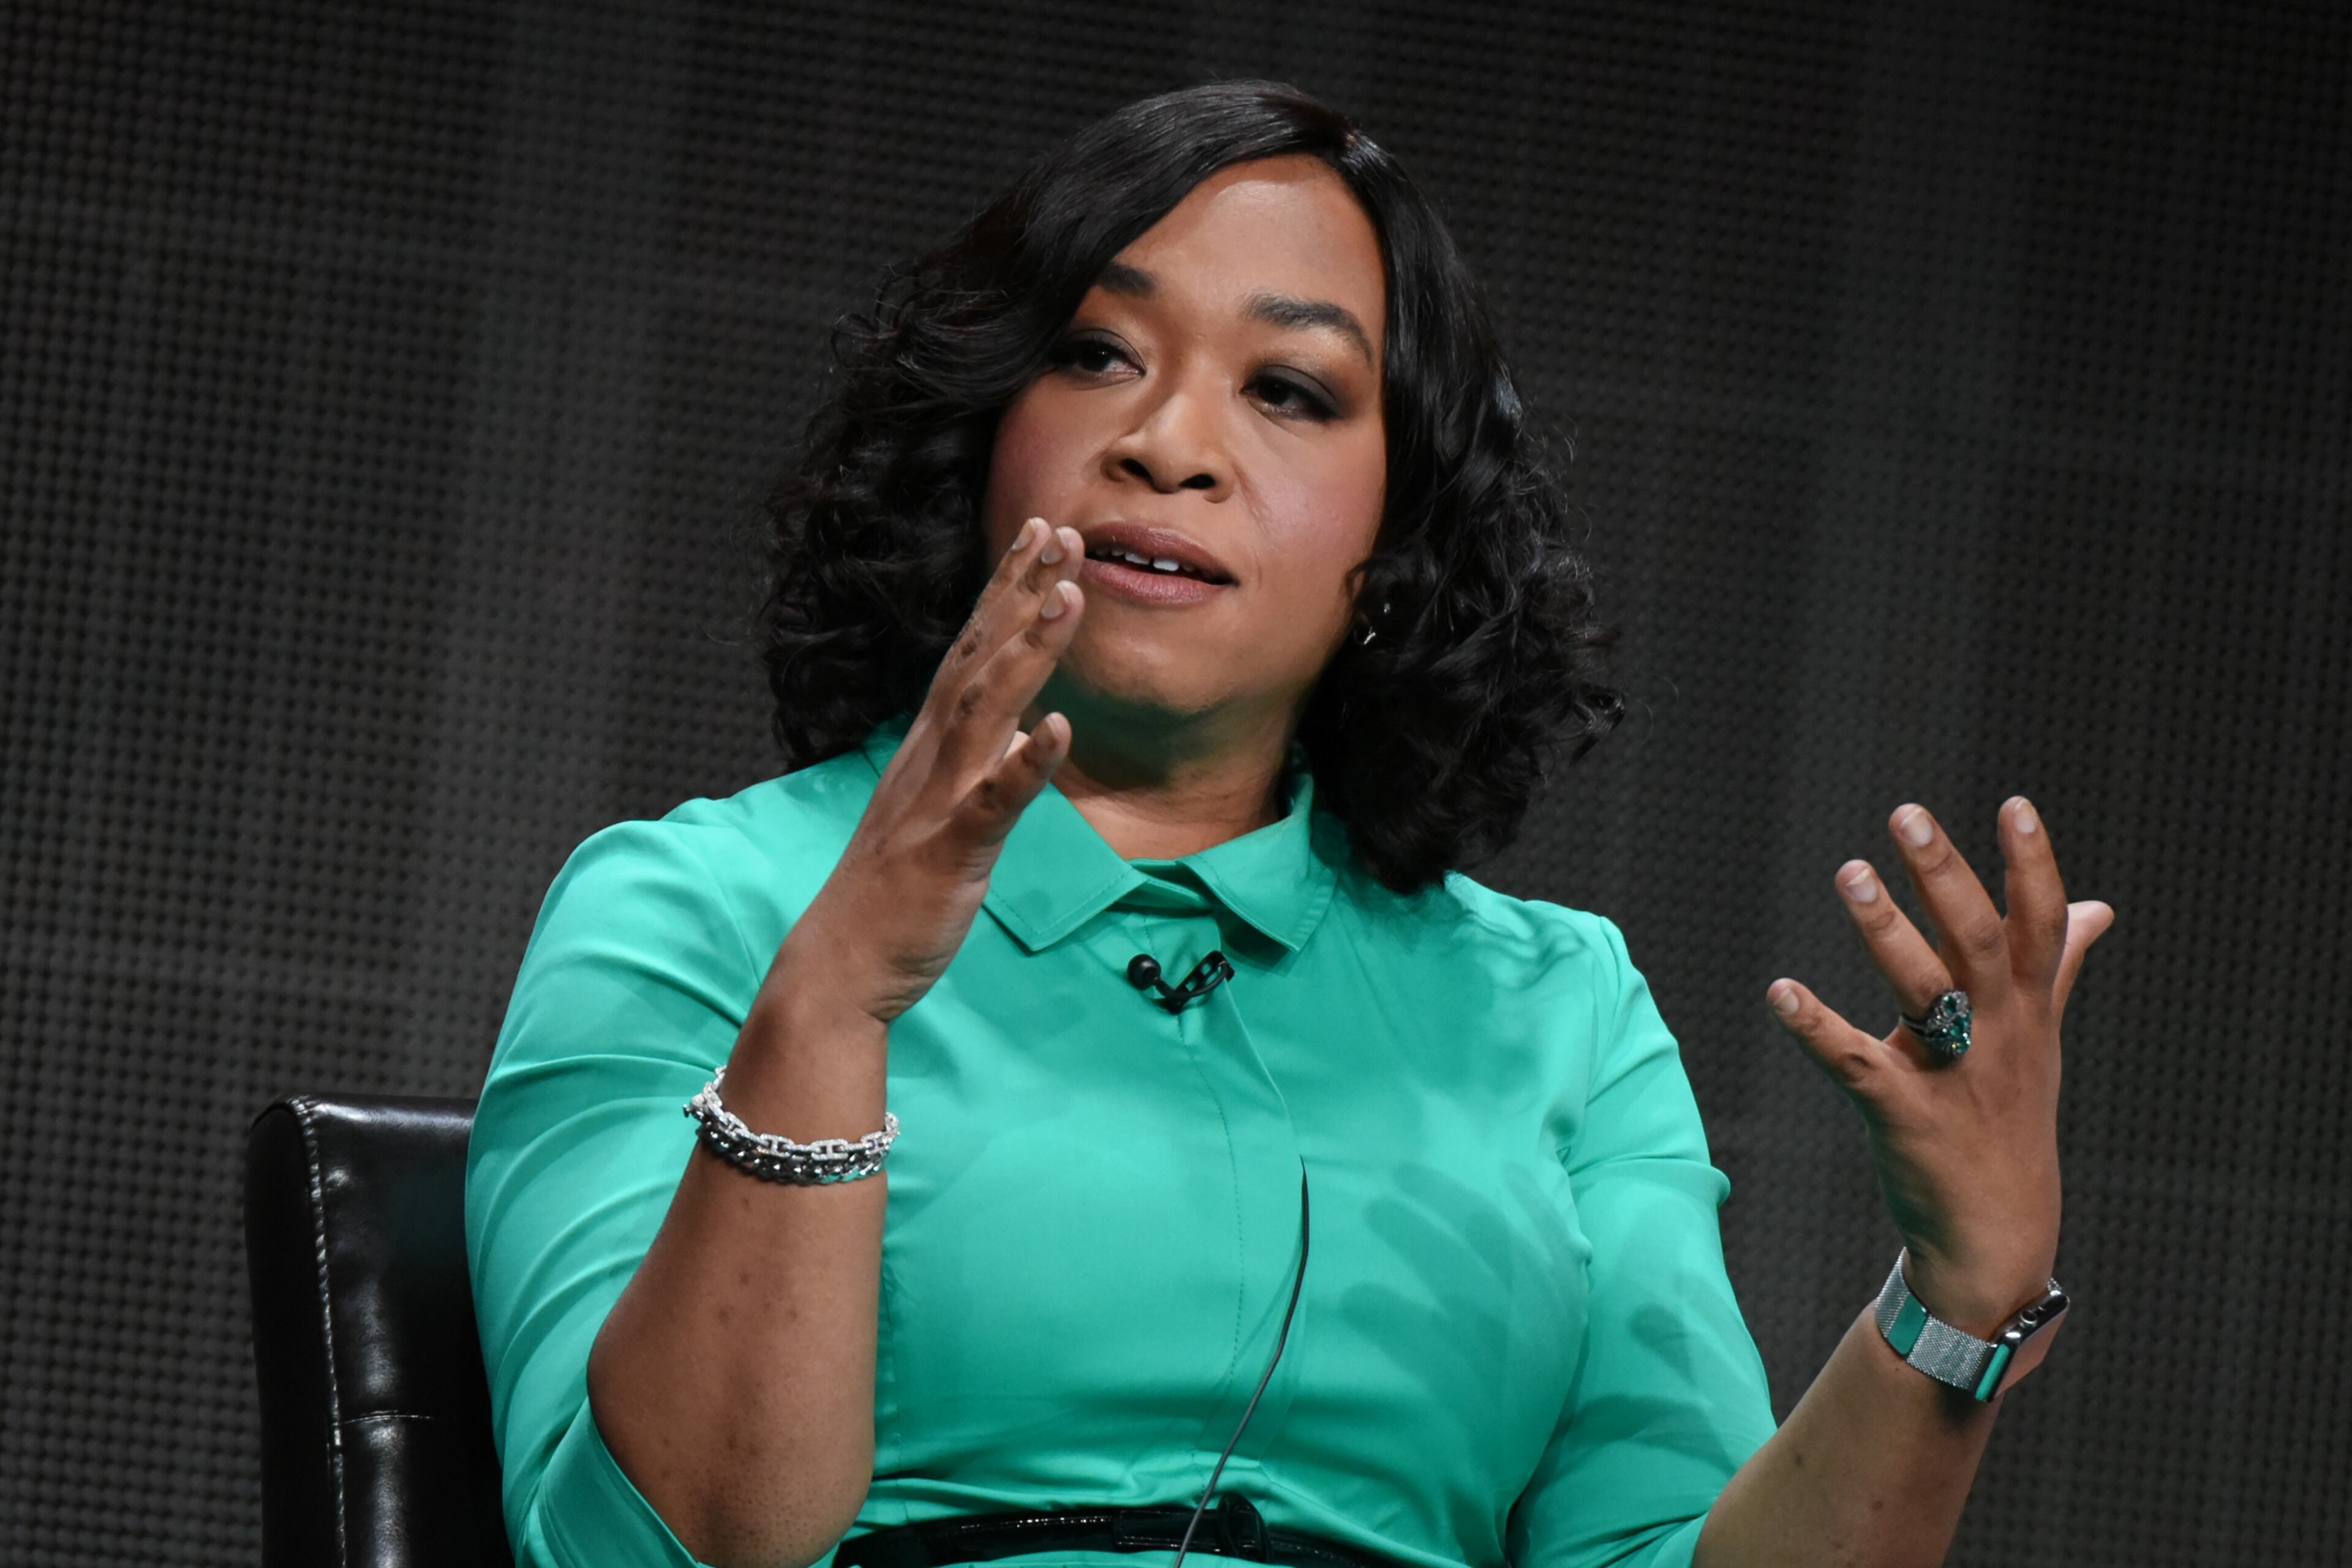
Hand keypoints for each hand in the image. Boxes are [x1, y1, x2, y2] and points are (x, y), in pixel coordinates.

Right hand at [768, 516, 1086, 1027]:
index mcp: (932, 744)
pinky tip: (1058, 728)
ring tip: (1069, 598)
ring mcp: (937, 799)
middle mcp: (931, 756)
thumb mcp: (943, 807)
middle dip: (1020, 592)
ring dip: (1027, 652)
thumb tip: (1026, 727)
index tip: (1044, 533)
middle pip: (979, 657)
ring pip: (984, 710)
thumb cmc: (895, 889)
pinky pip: (992, 802)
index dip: (1007, 589)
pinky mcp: (949, 850)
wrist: (842, 961)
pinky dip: (1025, 764)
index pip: (973, 648)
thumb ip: (982, 761)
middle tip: (1063, 531)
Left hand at [1766, 799, 2113, 1334]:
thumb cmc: (2008, 1120)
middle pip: (1978, 942)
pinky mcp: (1904, 1117)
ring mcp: (1954, 1077)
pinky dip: (1815, 1027)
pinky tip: (1779, 991)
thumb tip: (2098, 907)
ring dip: (1886, 930)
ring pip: (1923, 992)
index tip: (2015, 804)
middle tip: (1907, 813)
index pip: (2041, 926)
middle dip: (1945, 876)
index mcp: (2027, 1013)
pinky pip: (1856, 1065)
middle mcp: (1998, 1037)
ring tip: (1851, 871)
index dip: (2034, 865)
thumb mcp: (2040, 1040)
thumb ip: (2058, 968)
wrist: (1999, 1235)